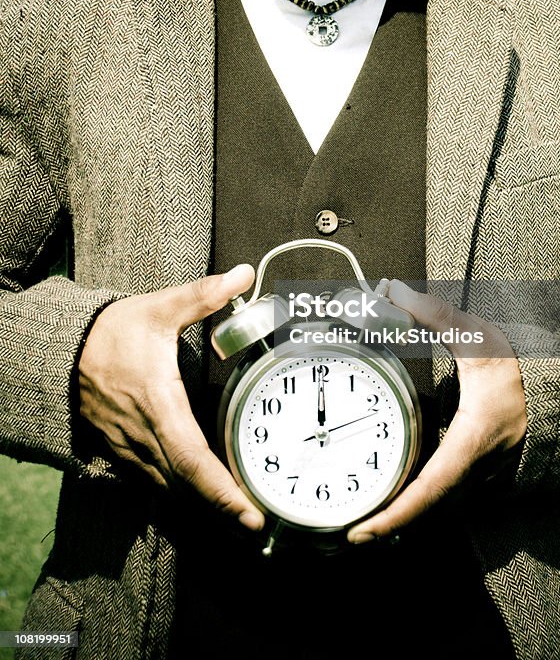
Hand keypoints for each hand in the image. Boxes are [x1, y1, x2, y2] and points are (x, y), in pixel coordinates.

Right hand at [78, 265, 264, 530]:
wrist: (63, 349)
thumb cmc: (113, 331)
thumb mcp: (161, 308)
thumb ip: (204, 294)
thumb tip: (243, 274)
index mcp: (159, 406)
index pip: (194, 461)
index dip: (222, 491)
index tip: (248, 514)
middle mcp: (144, 436)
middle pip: (187, 485)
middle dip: (223, 507)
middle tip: (257, 523)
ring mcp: (130, 447)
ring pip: (170, 487)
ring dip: (202, 502)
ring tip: (239, 513)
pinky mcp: (123, 449)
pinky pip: (154, 480)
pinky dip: (181, 491)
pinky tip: (201, 492)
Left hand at [347, 281, 526, 543]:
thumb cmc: (524, 368)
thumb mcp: (480, 339)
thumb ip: (437, 315)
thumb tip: (395, 290)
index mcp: (472, 441)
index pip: (429, 490)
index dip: (394, 515)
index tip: (362, 533)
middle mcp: (474, 467)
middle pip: (425, 508)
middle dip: (386, 524)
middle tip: (347, 532)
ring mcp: (477, 474)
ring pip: (434, 504)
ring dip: (399, 515)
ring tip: (359, 520)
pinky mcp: (475, 469)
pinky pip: (441, 492)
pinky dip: (414, 500)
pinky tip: (389, 493)